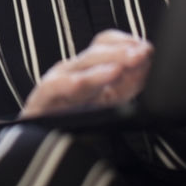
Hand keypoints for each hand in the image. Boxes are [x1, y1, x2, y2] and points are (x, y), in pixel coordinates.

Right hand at [20, 29, 151, 118]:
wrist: (37, 144)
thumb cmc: (72, 122)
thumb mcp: (109, 101)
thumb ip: (130, 84)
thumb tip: (148, 66)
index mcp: (88, 67)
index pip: (106, 43)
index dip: (126, 42)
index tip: (148, 48)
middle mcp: (72, 70)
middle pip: (96, 53)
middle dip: (121, 52)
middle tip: (142, 54)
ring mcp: (56, 82)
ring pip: (78, 68)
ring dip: (100, 66)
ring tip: (120, 68)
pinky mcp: (41, 99)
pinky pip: (55, 88)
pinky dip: (71, 83)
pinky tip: (84, 84)